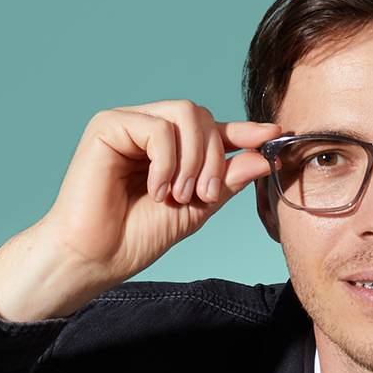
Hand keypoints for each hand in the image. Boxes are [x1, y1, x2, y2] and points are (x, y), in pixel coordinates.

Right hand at [0, 100, 280, 320]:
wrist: (97, 257)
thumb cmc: (137, 235)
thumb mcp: (196, 208)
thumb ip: (226, 180)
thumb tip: (263, 157)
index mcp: (169, 147)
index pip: (212, 128)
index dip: (244, 130)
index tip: (275, 134)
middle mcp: (148, 128)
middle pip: (201, 114)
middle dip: (213, 156)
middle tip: (203, 195)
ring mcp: (127, 123)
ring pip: (184, 114)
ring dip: (192, 160)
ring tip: (178, 196)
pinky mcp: (107, 125)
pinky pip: (158, 128)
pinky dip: (166, 162)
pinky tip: (156, 189)